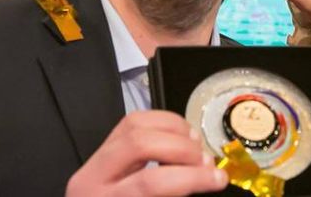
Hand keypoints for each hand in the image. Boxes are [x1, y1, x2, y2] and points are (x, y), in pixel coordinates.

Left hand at [66, 110, 227, 196]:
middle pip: (140, 143)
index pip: (150, 183)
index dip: (191, 178)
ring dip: (174, 129)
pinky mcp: (105, 147)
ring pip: (135, 123)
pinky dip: (163, 123)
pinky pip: (133, 121)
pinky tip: (180, 137)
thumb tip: (207, 178)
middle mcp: (93, 177)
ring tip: (195, 146)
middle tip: (206, 163)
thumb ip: (171, 195)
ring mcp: (96, 158)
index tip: (218, 179)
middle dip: (182, 149)